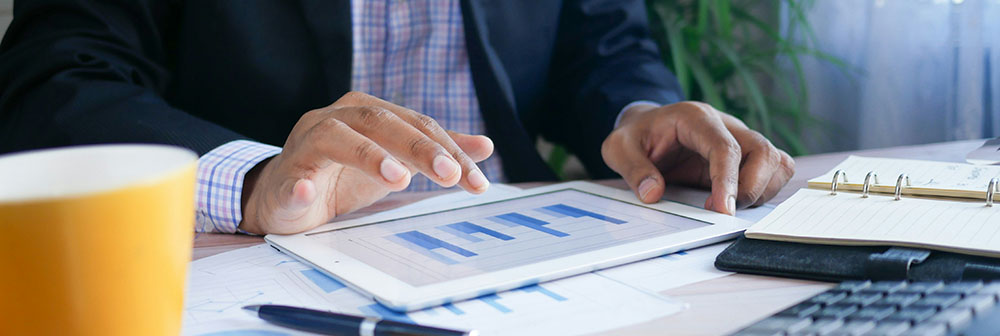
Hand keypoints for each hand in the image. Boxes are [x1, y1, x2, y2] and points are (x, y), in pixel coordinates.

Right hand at [239, 92, 493, 233]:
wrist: (285, 195)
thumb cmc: (342, 174)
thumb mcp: (396, 162)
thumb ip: (435, 151)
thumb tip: (485, 146)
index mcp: (366, 112)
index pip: (415, 125)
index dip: (449, 150)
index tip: (475, 181)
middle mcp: (336, 119)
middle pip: (380, 122)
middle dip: (418, 147)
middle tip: (450, 175)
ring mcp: (306, 144)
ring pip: (335, 137)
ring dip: (367, 155)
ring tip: (398, 178)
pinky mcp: (284, 176)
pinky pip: (289, 178)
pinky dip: (298, 184)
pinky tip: (307, 192)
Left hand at [601, 101, 794, 214]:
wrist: (645, 127)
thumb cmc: (636, 136)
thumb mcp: (618, 148)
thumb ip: (633, 168)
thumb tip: (653, 194)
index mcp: (696, 118)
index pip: (725, 147)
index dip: (728, 180)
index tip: (722, 210)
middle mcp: (726, 125)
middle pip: (763, 151)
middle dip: (752, 187)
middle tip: (723, 212)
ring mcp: (740, 140)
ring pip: (776, 161)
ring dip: (762, 190)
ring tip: (729, 207)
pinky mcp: (745, 157)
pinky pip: (774, 170)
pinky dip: (765, 190)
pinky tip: (738, 201)